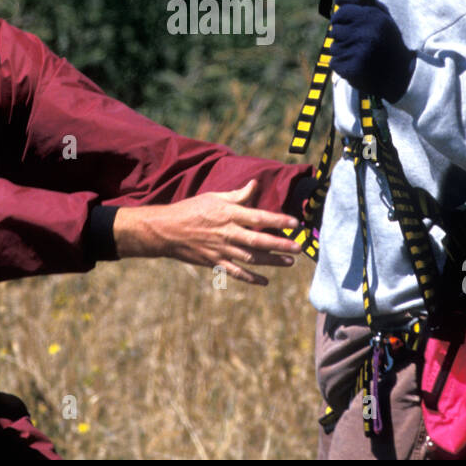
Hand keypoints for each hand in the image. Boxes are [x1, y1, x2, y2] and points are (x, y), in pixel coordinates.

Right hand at [112, 180, 304, 284]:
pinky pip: (236, 272)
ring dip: (271, 261)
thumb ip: (237, 195)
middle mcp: (227, 233)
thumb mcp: (214, 197)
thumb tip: (255, 184)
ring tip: (289, 262)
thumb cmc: (191, 209)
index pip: (259, 217)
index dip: (278, 220)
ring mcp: (221, 250)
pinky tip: (265, 281)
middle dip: (281, 244)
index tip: (295, 222)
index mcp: (228, 214)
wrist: (166, 231)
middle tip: (298, 248)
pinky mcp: (214, 262)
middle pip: (259, 240)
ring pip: (251, 258)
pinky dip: (251, 278)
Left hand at [329, 0, 415, 101]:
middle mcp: (364, 32)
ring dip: (343, 51)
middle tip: (358, 43)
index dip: (342, 19)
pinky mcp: (351, 68)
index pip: (341, 12)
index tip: (348, 25)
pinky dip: (342, 65)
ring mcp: (357, 51)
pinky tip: (357, 66)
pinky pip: (334, 62)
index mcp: (372, 17)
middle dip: (342, 36)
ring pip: (334, 47)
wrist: (400, 75)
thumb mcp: (383, 18)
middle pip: (335, 29)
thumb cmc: (388, 43)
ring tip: (360, 55)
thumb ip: (363, 4)